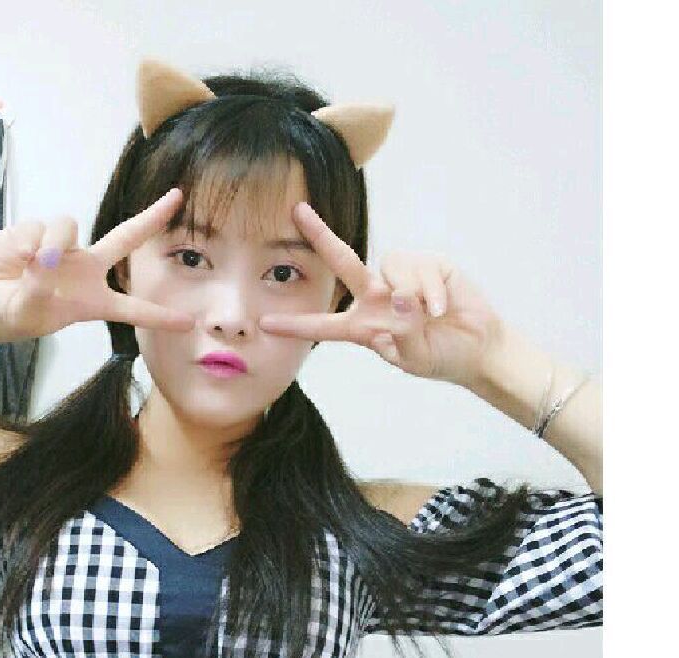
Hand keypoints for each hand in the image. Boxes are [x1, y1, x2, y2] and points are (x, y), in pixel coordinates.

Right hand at [0, 188, 193, 343]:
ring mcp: (61, 248)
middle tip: (177, 197)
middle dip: (151, 218)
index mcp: (90, 302)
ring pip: (70, 225)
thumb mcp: (26, 315)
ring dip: (54, 240)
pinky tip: (15, 255)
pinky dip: (27, 240)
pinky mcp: (35, 231)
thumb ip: (39, 290)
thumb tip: (46, 258)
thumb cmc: (2, 318)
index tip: (189, 323)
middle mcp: (83, 271)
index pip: (132, 309)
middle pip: (125, 239)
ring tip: (33, 262)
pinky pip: (40, 225)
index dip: (160, 316)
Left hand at [257, 202, 506, 387]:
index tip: (266, 323)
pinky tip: (442, 308)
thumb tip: (399, 303)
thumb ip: (400, 337)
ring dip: (409, 294)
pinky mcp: (429, 265)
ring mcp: (402, 278)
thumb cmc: (439, 356)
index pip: (324, 325)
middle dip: (321, 236)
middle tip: (297, 212)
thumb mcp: (413, 359)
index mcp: (364, 325)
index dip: (296, 325)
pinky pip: (420, 270)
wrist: (478, 348)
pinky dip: (431, 292)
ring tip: (430, 317)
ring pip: (390, 268)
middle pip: (344, 262)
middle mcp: (377, 296)